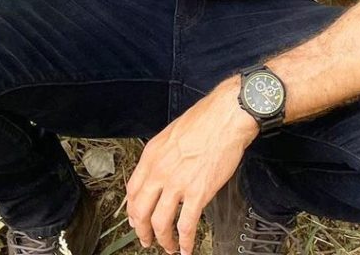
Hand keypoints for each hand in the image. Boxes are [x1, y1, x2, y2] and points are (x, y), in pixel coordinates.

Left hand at [127, 80, 258, 254]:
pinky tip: (187, 248)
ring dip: (163, 240)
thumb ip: (163, 155)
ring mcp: (178, 183)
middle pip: (141, 210)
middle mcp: (160, 171)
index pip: (132, 190)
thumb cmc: (205, 120)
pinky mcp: (198, 193)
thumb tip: (161, 170)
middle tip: (146, 239)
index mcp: (152, 155)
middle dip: (142, 231)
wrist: (226, 117)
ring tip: (168, 247)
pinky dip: (185, 242)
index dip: (132, 210)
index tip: (136, 219)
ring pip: (160, 223)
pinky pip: (186, 226)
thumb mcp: (172, 133)